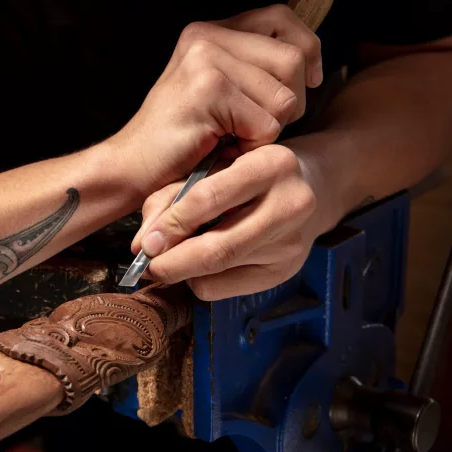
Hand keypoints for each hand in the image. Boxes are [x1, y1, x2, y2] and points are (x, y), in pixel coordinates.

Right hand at [108, 4, 322, 195]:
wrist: (131, 166)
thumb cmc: (177, 137)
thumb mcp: (214, 88)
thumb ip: (250, 67)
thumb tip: (308, 63)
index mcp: (209, 32)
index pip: (282, 18)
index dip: (307, 47)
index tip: (309, 79)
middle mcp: (207, 38)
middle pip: (293, 59)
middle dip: (290, 102)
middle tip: (255, 124)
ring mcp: (206, 62)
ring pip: (284, 97)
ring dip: (268, 128)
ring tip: (233, 136)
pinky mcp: (208, 91)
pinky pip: (266, 123)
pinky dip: (252, 145)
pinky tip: (223, 146)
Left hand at [131, 144, 327, 300]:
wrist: (309, 186)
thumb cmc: (245, 173)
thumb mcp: (212, 166)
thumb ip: (171, 197)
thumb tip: (142, 243)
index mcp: (271, 163)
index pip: (210, 198)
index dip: (172, 224)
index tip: (146, 242)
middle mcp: (290, 203)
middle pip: (219, 247)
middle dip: (174, 262)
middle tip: (148, 266)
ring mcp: (292, 241)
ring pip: (221, 270)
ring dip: (183, 273)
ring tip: (165, 264)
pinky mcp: (287, 269)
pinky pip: (228, 288)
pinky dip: (201, 281)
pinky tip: (197, 266)